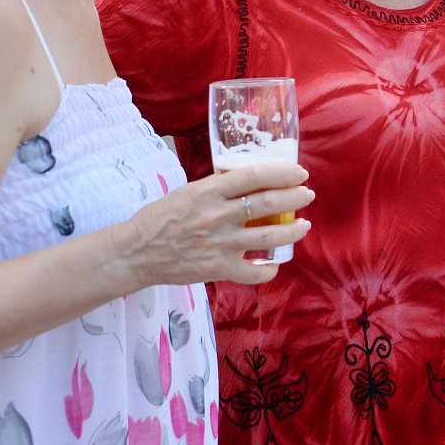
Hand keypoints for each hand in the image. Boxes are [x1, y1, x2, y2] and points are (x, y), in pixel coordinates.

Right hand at [117, 161, 312, 286]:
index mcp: (209, 190)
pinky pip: (252, 272)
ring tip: (304, 225)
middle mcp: (217, 215)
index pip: (255, 174)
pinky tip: (275, 264)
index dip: (283, 172)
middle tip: (308, 195)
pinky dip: (269, 269)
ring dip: (292, 230)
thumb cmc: (161, 217)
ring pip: (268, 236)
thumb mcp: (189, 191)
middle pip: (267, 202)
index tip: (299, 172)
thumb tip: (250, 178)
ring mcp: (219, 244)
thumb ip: (218, 186)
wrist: (136, 251)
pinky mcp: (216, 269)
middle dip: (295, 197)